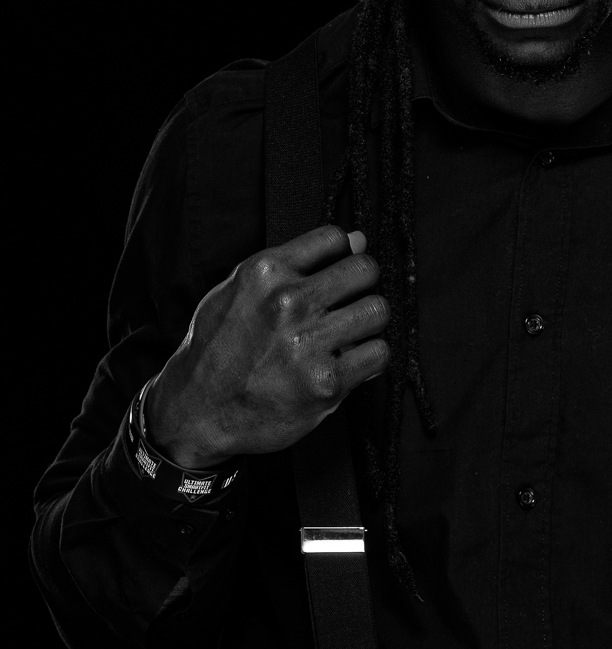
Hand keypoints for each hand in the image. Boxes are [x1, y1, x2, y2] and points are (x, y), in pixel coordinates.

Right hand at [145, 225, 388, 467]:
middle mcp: (287, 301)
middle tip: (349, 303)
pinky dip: (369, 358)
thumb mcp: (244, 290)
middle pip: (365, 269)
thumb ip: (299, 262)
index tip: (337, 273)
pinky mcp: (325, 382)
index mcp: (264, 271)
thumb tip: (357, 238)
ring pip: (378, 310)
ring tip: (349, 334)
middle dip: (362, 285)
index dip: (341, 255)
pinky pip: (378, 353)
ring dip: (368, 322)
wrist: (196, 410)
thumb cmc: (220, 347)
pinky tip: (349, 362)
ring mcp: (306, 343)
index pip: (334, 238)